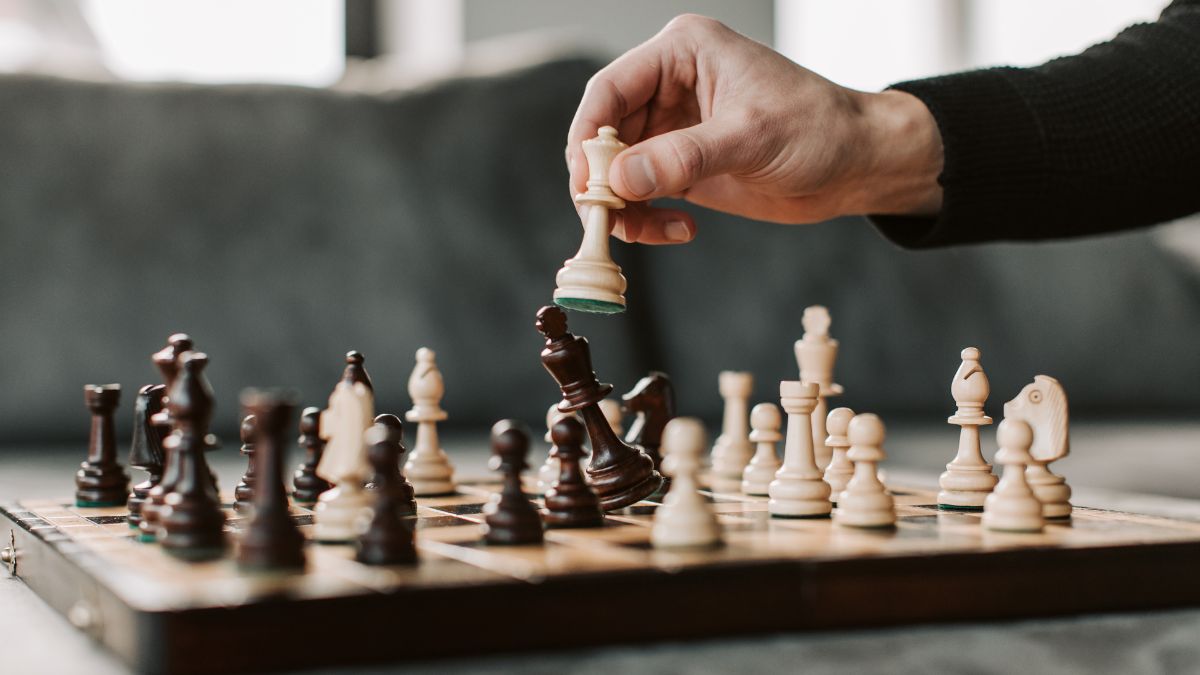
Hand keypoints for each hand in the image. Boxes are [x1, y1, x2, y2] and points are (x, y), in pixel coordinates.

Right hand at [566, 14, 943, 243]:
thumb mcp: (751, 138)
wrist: (857, 164)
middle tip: (607, 222)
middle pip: (604, 135)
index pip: (609, 90)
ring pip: (617, 171)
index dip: (589, 138)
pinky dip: (645, 219)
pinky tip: (680, 230)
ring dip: (622, 208)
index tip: (587, 184)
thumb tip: (620, 180)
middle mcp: (669, 86)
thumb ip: (683, 157)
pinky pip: (641, 195)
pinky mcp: (682, 165)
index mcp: (682, 54)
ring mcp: (673, 128)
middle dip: (601, 182)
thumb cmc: (818, 128)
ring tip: (647, 233)